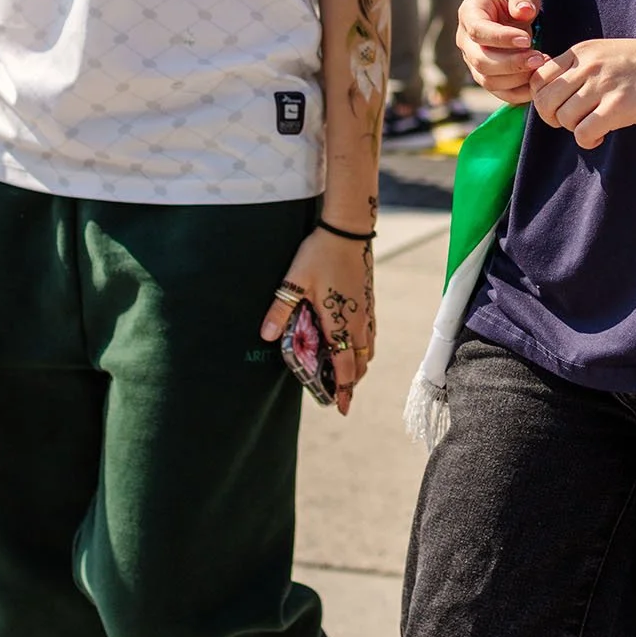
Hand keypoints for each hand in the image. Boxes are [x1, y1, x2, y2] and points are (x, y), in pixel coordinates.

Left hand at [257, 226, 374, 414]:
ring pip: (368, 348)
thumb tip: (265, 335)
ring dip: (359, 363)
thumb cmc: (320, 254)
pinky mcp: (369, 300)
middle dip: (352, 381)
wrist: (349, 228)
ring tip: (347, 372)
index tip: (341, 408)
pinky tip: (352, 341)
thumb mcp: (294, 281)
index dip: (344, 389)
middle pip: (361, 362)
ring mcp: (368, 311)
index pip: (346, 366)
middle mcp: (360, 322)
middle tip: (340, 394)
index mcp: (341, 323)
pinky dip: (364, 346)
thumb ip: (280, 310)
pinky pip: (371, 333)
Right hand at [459, 0, 545, 100]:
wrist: (512, 13)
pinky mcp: (487, 77)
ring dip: (517, 78)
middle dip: (512, 62)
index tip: (527, 39)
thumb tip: (523, 11)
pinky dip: (519, 93)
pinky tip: (538, 82)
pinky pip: (499, 93)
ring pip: (488, 80)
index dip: (501, 38)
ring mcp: (474, 61)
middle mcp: (466, 41)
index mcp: (469, 14)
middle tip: (539, 58)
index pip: (478, 31)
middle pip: (480, 60)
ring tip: (541, 66)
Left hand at [529, 29, 635, 149]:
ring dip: (574, 130)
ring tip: (593, 128)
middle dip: (552, 118)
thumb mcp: (611, 53)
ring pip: (563, 118)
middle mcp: (588, 66)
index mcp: (583, 51)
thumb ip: (584, 67)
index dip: (544, 98)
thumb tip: (559, 93)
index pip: (538, 77)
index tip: (561, 107)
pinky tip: (601, 137)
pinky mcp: (619, 107)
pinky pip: (583, 133)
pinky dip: (588, 141)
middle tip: (572, 122)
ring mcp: (603, 85)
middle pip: (544, 100)